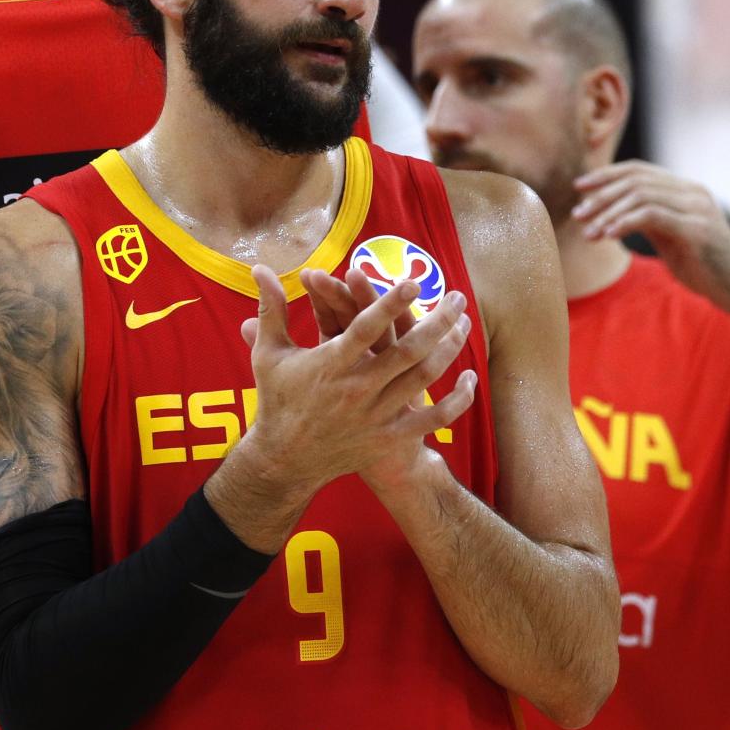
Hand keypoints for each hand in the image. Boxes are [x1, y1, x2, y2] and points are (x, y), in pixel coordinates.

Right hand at [204, 264, 475, 551]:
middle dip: (438, 321)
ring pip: (423, 379)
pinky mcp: (388, 438)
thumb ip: (270, 309)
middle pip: (407, 351)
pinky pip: (432, 421)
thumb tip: (259, 268)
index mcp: (329, 365)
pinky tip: (470, 379)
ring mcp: (376, 415)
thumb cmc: (277, 399)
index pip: (365, 329)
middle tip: (457, 296)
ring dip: (449, 349)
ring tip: (465, 323)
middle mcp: (357, 389)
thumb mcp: (269, 354)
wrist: (284, 461)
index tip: (413, 282)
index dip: (390, 304)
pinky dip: (456, 402)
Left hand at [572, 160, 729, 313]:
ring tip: (588, 231)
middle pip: (636, 180)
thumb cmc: (705, 267)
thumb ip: (650, 219)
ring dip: (608, 212)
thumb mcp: (673, 237)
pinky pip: (651, 216)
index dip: (607, 175)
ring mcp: (697, 208)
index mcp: (687, 189)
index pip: (640, 170)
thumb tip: (614, 212)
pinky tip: (607, 235)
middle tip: (578, 214)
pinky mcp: (697, 229)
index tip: (579, 187)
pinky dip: (624, 222)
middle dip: (601, 195)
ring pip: (640, 195)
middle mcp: (693, 192)